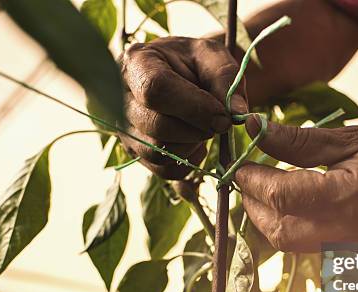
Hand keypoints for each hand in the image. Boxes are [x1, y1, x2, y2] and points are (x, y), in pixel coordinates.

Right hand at [119, 37, 247, 178]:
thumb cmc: (195, 62)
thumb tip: (237, 113)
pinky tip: (196, 142)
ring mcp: (124, 128)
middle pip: (156, 126)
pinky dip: (188, 161)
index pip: (156, 89)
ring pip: (158, 153)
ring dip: (192, 145)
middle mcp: (120, 97)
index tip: (223, 116)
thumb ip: (226, 78)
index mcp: (137, 61)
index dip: (194, 108)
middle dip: (197, 130)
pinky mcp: (135, 152)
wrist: (182, 74)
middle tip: (219, 123)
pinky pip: (164, 170)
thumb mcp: (213, 56)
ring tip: (204, 127)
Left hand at [235, 115, 357, 251]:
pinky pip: (315, 246)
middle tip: (246, 177)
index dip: (252, 180)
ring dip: (271, 220)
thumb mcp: (355, 136)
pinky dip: (295, 227)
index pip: (280, 198)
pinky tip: (295, 202)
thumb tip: (256, 130)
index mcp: (348, 199)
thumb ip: (300, 141)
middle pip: (279, 234)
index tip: (240, 162)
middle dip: (253, 208)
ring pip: (294, 245)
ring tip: (265, 189)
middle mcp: (350, 232)